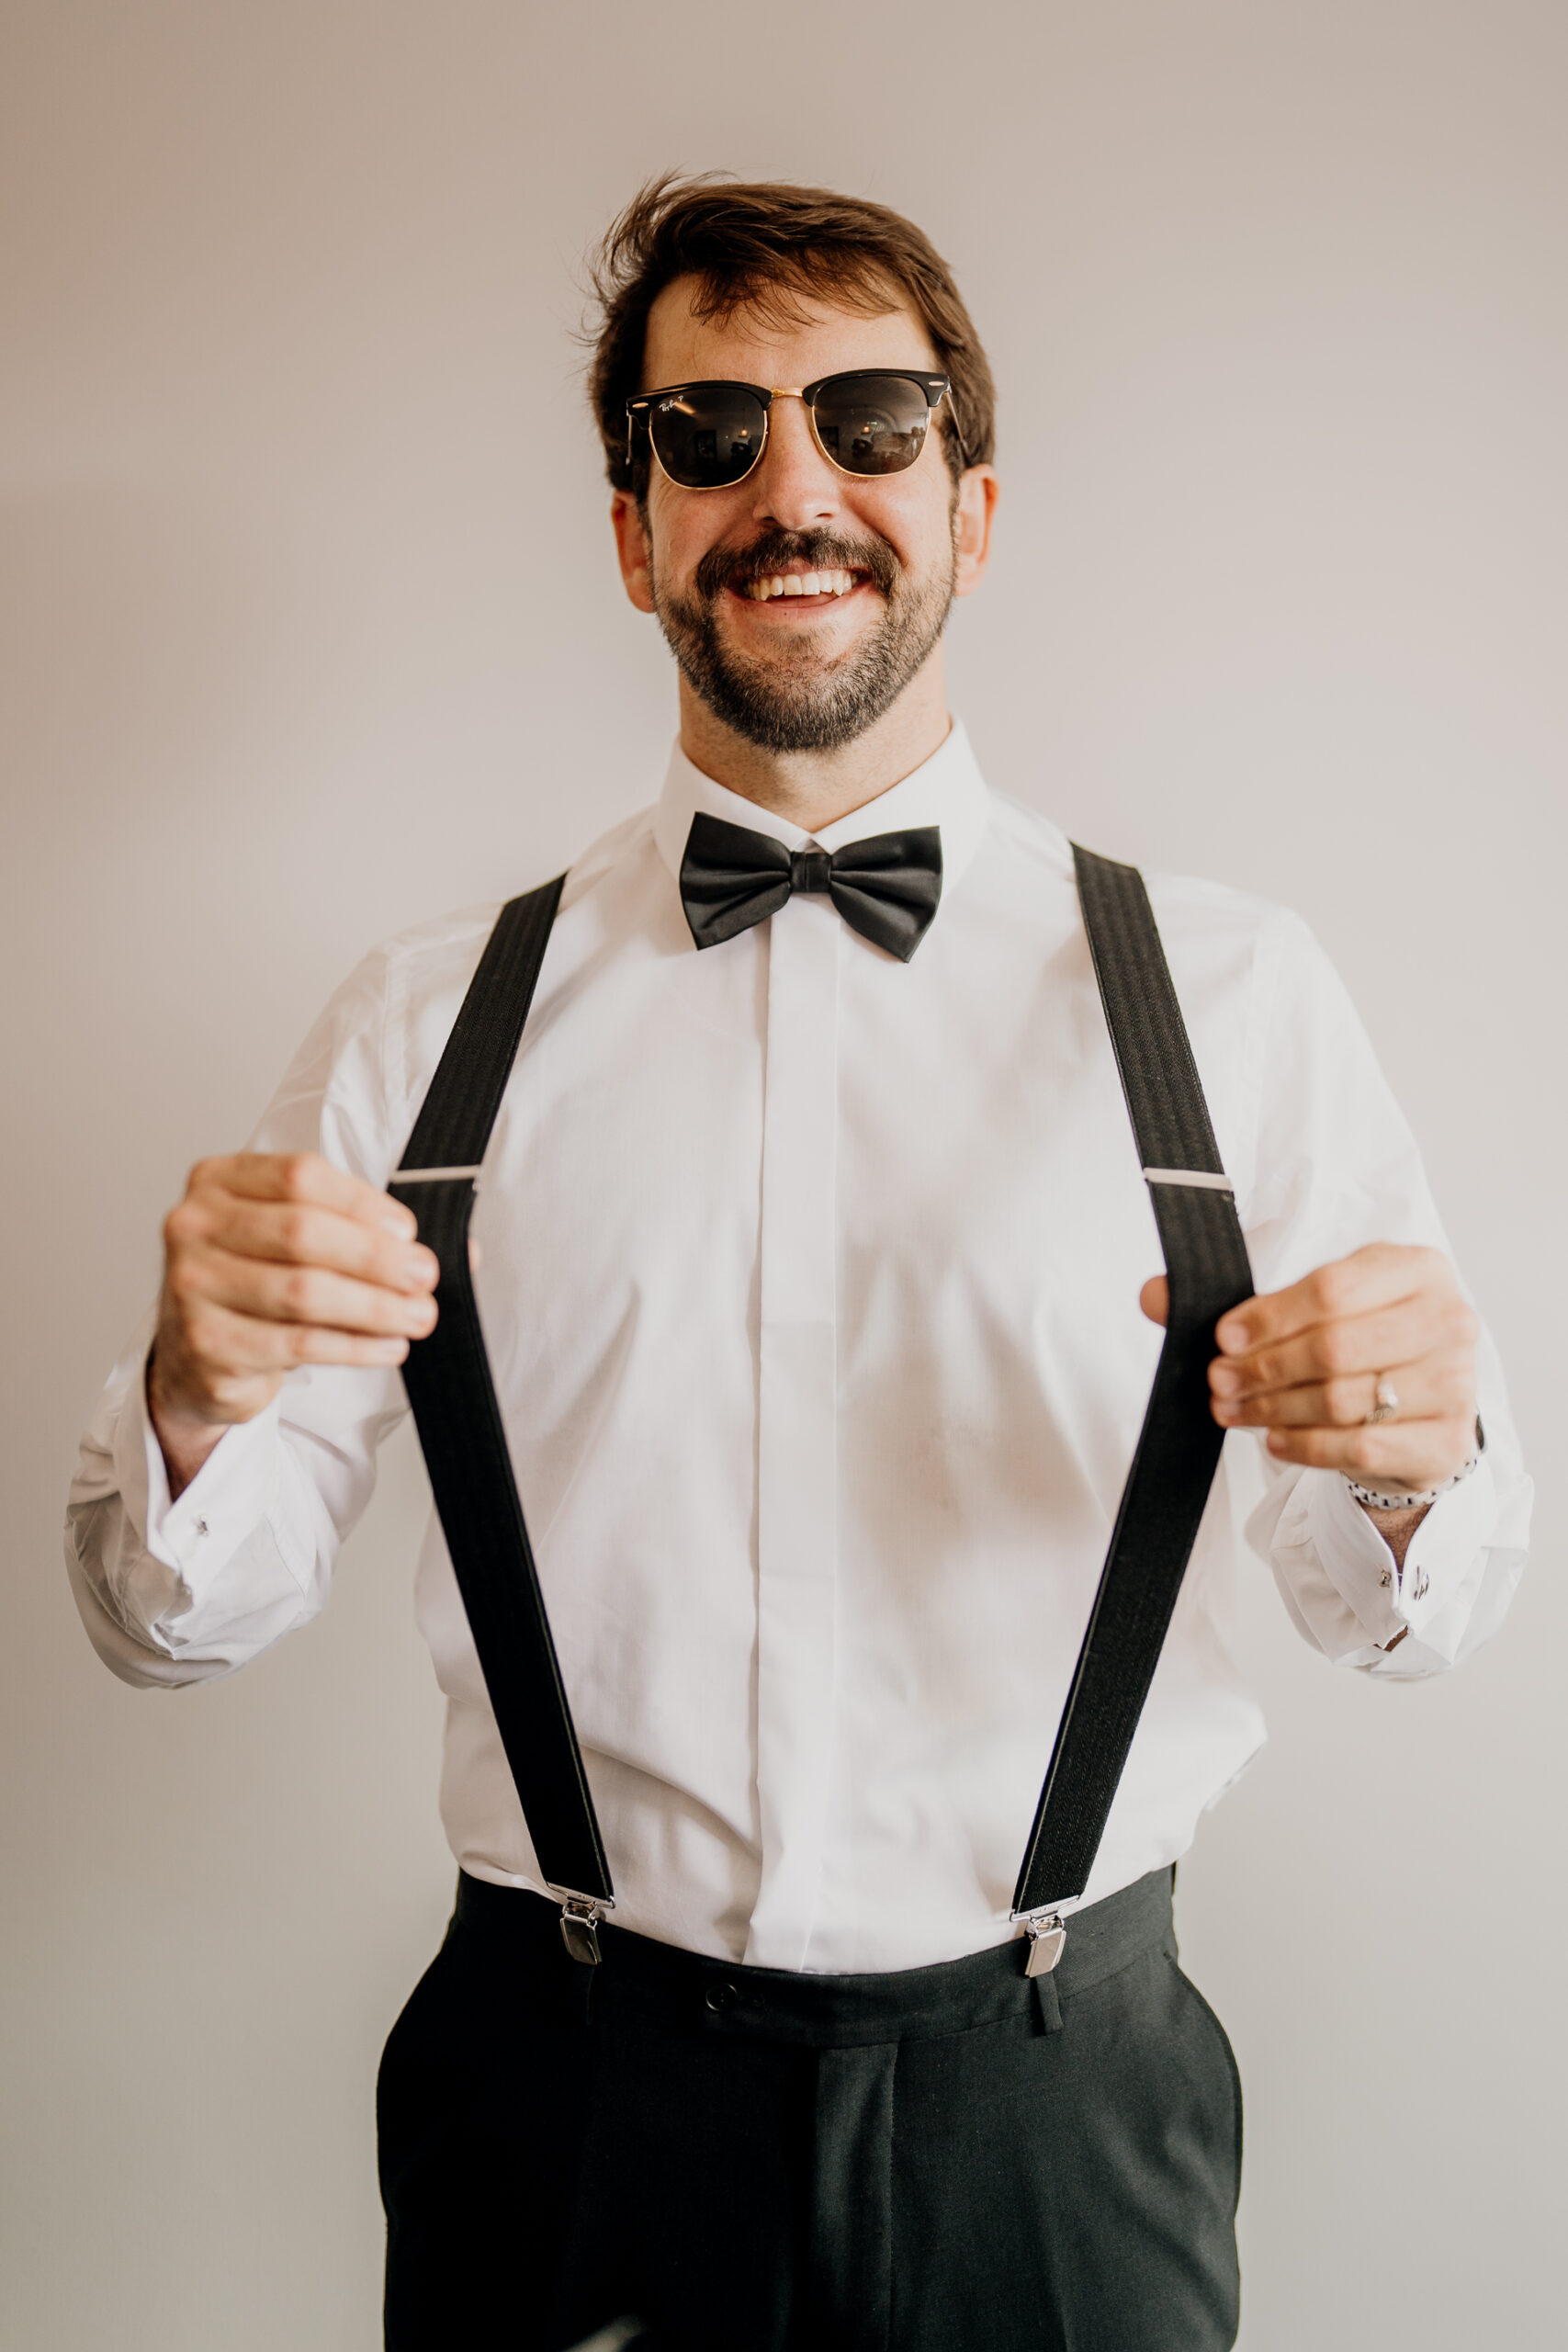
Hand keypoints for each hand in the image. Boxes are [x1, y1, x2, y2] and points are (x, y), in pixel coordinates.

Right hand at [149, 1153, 438, 1492]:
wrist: (198, 1355)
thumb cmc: (256, 1283)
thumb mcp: (295, 1241)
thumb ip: (362, 1231)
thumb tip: (460, 1247)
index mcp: (219, 1181)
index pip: (300, 1176)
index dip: (363, 1204)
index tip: (409, 1231)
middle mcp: (193, 1225)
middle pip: (301, 1233)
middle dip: (376, 1258)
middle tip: (424, 1277)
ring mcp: (190, 1285)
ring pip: (302, 1292)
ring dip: (374, 1307)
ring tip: (417, 1316)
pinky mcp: (204, 1343)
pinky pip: (296, 1343)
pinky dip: (354, 1345)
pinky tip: (387, 1345)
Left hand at [1140, 1242, 1477, 1489]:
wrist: (1420, 1407)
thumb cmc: (1363, 1345)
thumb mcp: (1313, 1310)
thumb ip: (1239, 1303)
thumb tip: (1154, 1295)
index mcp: (1415, 1268)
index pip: (1331, 1290)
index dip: (1268, 1318)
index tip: (1223, 1339)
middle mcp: (1448, 1319)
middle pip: (1336, 1347)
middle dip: (1264, 1369)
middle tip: (1218, 1381)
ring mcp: (1456, 1382)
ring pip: (1344, 1400)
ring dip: (1274, 1409)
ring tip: (1233, 1410)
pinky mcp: (1447, 1441)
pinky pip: (1361, 1447)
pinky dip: (1307, 1446)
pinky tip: (1275, 1440)